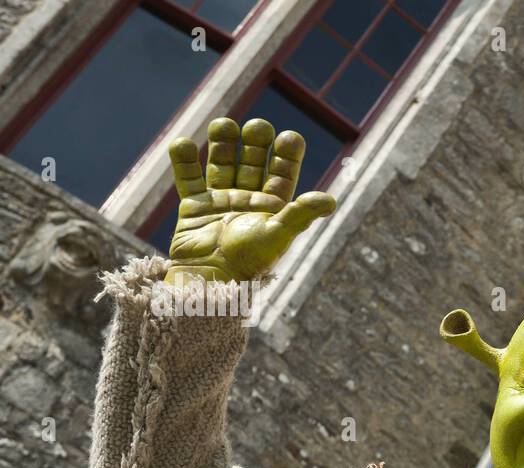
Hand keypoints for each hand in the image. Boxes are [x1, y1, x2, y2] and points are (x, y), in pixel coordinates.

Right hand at [163, 117, 336, 284]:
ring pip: (221, 164)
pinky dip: (184, 160)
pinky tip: (183, 142)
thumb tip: (331, 200)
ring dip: (222, 144)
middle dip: (255, 143)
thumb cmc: (249, 260)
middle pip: (252, 163)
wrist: (212, 278)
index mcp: (272, 208)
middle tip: (258, 127)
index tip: (290, 138)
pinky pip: (188, 178)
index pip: (282, 174)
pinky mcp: (194, 206)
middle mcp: (248, 201)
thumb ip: (301, 214)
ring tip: (223, 124)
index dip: (287, 156)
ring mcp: (220, 201)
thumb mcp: (278, 234)